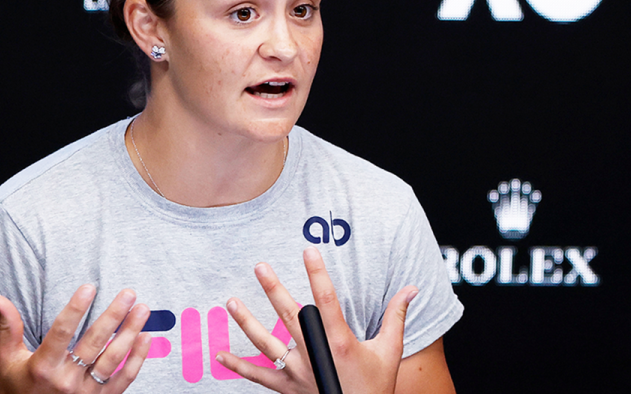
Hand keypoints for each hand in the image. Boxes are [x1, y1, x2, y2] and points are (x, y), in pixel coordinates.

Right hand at [0, 285, 150, 393]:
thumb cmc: (18, 388)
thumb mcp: (7, 361)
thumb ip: (8, 328)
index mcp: (42, 367)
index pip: (61, 332)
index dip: (76, 308)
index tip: (90, 287)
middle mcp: (65, 380)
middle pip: (94, 343)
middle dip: (113, 316)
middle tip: (129, 293)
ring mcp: (85, 393)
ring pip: (113, 359)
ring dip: (130, 332)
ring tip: (143, 310)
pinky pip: (124, 379)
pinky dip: (137, 359)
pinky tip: (145, 337)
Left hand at [216, 247, 418, 393]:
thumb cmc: (376, 387)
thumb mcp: (389, 352)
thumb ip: (396, 317)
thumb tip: (411, 289)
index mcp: (339, 342)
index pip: (325, 300)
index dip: (317, 273)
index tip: (308, 250)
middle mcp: (315, 355)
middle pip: (290, 316)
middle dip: (274, 289)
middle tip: (260, 266)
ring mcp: (298, 372)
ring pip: (266, 344)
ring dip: (247, 322)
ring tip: (231, 302)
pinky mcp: (287, 389)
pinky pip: (258, 376)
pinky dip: (238, 366)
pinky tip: (219, 355)